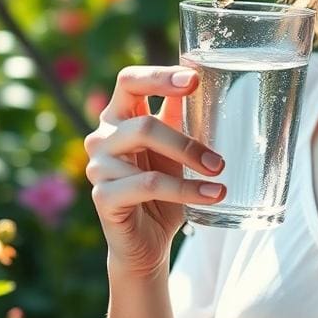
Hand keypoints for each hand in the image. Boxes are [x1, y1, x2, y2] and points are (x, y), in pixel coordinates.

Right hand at [84, 66, 225, 280]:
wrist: (148, 241)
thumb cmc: (162, 189)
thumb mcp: (175, 149)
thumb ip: (179, 117)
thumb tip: (202, 78)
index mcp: (119, 117)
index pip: (129, 81)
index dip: (159, 76)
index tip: (194, 78)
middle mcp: (102, 137)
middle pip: (142, 122)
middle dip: (185, 140)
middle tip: (219, 161)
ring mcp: (98, 166)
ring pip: (144, 149)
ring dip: (188, 161)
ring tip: (220, 177)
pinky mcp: (102, 196)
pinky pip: (148, 185)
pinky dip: (184, 190)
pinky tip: (211, 196)